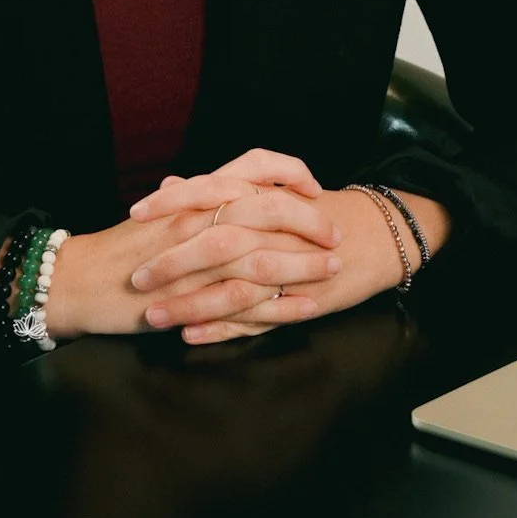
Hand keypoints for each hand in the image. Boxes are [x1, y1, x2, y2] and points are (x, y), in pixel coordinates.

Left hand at [130, 174, 449, 344]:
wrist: (379, 235)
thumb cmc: (319, 213)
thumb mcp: (273, 190)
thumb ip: (221, 188)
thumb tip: (171, 183)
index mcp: (265, 196)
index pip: (213, 192)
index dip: (174, 203)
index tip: (137, 214)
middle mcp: (275, 229)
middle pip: (219, 241)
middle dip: (174, 262)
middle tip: (138, 278)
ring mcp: (288, 267)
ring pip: (233, 285)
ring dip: (191, 303)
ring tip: (154, 316)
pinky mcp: (300, 300)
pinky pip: (256, 317)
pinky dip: (222, 327)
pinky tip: (192, 334)